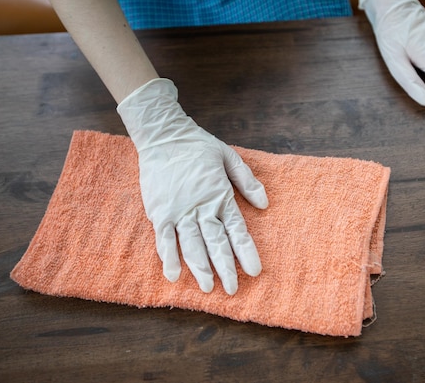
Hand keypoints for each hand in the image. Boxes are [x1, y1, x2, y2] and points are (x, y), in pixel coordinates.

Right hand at [117, 79, 267, 294]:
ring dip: (200, 268)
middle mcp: (201, 208)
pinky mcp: (159, 212)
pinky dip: (168, 257)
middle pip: (215, 243)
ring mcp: (179, 211)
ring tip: (208, 288)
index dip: (246, 252)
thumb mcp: (229, 157)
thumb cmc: (198, 146)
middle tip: (232, 289)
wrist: (164, 136)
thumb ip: (247, 181)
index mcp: (220, 195)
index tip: (254, 271)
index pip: (237, 229)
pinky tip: (174, 275)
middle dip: (225, 268)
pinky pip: (164, 239)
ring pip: (191, 246)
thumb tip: (265, 204)